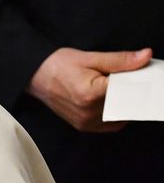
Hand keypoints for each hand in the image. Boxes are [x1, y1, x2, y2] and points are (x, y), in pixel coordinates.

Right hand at [26, 46, 152, 131]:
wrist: (36, 76)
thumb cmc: (59, 65)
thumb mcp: (90, 57)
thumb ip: (120, 60)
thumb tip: (146, 56)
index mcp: (91, 94)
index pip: (129, 91)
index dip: (140, 81)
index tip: (146, 74)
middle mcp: (88, 112)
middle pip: (127, 104)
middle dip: (134, 91)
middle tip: (131, 78)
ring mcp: (86, 122)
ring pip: (121, 115)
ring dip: (126, 103)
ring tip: (116, 88)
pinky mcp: (84, 126)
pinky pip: (111, 124)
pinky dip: (117, 113)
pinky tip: (113, 101)